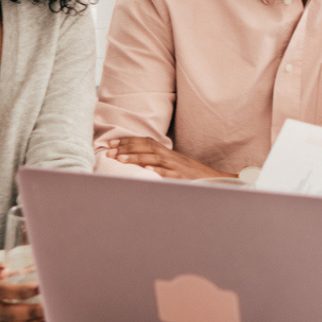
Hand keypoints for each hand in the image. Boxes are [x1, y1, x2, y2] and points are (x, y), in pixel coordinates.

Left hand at [101, 136, 230, 180]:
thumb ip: (155, 161)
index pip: (144, 142)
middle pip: (146, 147)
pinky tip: (147, 171)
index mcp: (166, 152)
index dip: (126, 142)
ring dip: (137, 158)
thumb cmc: (189, 174)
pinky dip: (158, 171)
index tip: (109, 144)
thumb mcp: (171, 165)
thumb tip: (135, 162)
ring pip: (154, 159)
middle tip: (109, 152)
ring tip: (121, 159)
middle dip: (126, 148)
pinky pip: (169, 173)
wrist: (212, 180)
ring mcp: (176, 166)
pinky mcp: (182, 177)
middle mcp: (170, 156)